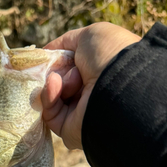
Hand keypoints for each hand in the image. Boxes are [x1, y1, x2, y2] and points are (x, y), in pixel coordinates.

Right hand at [42, 22, 140, 148]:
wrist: (118, 86)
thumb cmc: (108, 56)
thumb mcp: (90, 36)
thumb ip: (67, 42)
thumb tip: (48, 51)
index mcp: (99, 74)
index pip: (69, 68)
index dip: (57, 60)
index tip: (48, 55)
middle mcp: (90, 94)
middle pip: (58, 82)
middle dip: (54, 71)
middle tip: (59, 67)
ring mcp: (79, 113)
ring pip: (51, 96)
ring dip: (52, 82)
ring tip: (59, 78)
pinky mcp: (68, 130)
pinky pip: (49, 112)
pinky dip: (48, 96)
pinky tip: (55, 86)